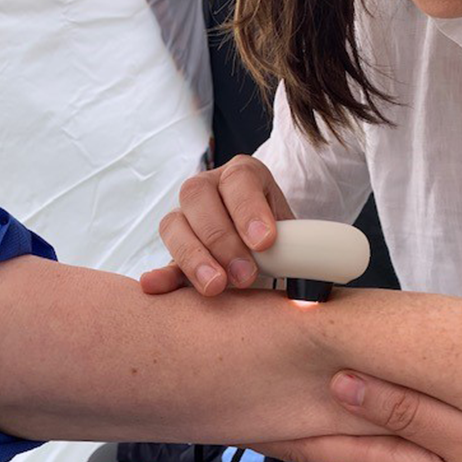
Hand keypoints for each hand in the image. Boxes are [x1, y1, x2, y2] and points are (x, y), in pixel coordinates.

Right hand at [140, 155, 293, 295]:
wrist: (270, 253)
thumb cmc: (285, 240)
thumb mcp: (294, 235)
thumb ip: (296, 248)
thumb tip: (308, 267)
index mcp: (243, 175)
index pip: (239, 180)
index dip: (248, 208)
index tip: (265, 242)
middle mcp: (209, 187)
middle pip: (197, 195)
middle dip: (221, 238)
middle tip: (244, 274)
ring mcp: (185, 215)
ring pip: (173, 223)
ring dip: (193, 257)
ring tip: (216, 286)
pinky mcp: (175, 249)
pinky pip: (162, 258)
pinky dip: (160, 274)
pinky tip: (154, 286)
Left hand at [253, 371, 461, 461]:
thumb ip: (408, 412)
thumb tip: (340, 382)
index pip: (318, 444)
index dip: (275, 427)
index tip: (236, 407)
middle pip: (329, 437)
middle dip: (285, 415)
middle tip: (244, 388)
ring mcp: (419, 461)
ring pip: (354, 431)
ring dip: (318, 410)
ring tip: (281, 385)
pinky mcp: (440, 453)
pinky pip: (385, 427)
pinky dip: (359, 406)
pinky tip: (348, 389)